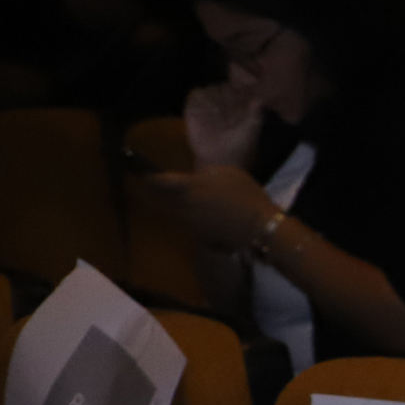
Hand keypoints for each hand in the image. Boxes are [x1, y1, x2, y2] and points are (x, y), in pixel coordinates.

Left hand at [141, 164, 277, 249]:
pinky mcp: (197, 232)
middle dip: (152, 191)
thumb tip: (195, 176)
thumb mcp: (230, 173)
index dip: (149, 177)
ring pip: (169, 210)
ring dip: (165, 203)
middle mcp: (184, 204)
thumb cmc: (247, 195)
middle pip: (159, 197)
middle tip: (149, 185)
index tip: (145, 173)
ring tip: (165, 197)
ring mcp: (189, 220)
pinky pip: (182, 219)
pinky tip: (187, 210)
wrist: (260, 226)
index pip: (160, 181)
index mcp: (191, 187)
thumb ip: (207, 173)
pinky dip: (180, 214)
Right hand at [182, 73, 263, 169]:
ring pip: (210, 88)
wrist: (220, 160)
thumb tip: (260, 99)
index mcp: (239, 105)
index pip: (238, 87)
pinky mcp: (193, 108)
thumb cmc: (239, 144)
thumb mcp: (251, 128)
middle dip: (226, 94)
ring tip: (216, 112)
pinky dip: (199, 97)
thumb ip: (256, 113)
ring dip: (213, 96)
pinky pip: (195, 94)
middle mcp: (223, 103)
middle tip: (227, 109)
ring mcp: (208, 105)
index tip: (241, 101)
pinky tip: (205, 109)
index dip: (240, 91)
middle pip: (223, 86)